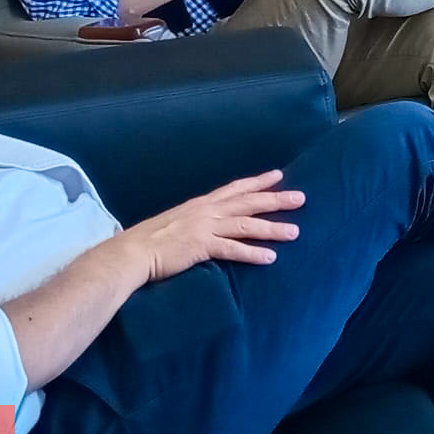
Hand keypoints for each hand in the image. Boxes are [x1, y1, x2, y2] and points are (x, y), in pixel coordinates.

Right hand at [119, 171, 303, 282]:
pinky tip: (270, 257)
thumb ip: (195, 221)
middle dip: (276, 199)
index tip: (278, 175)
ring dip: (272, 228)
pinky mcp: (201, 246)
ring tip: (295, 232)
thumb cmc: (149, 240)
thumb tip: (207, 226)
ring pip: (246, 225)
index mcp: (201, 204)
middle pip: (248, 202)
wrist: (132, 252)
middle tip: (301, 198)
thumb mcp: (176, 222)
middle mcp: (207, 211)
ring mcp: (205, 227)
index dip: (258, 182)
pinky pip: (232, 249)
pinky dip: (252, 253)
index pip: (235, 188)